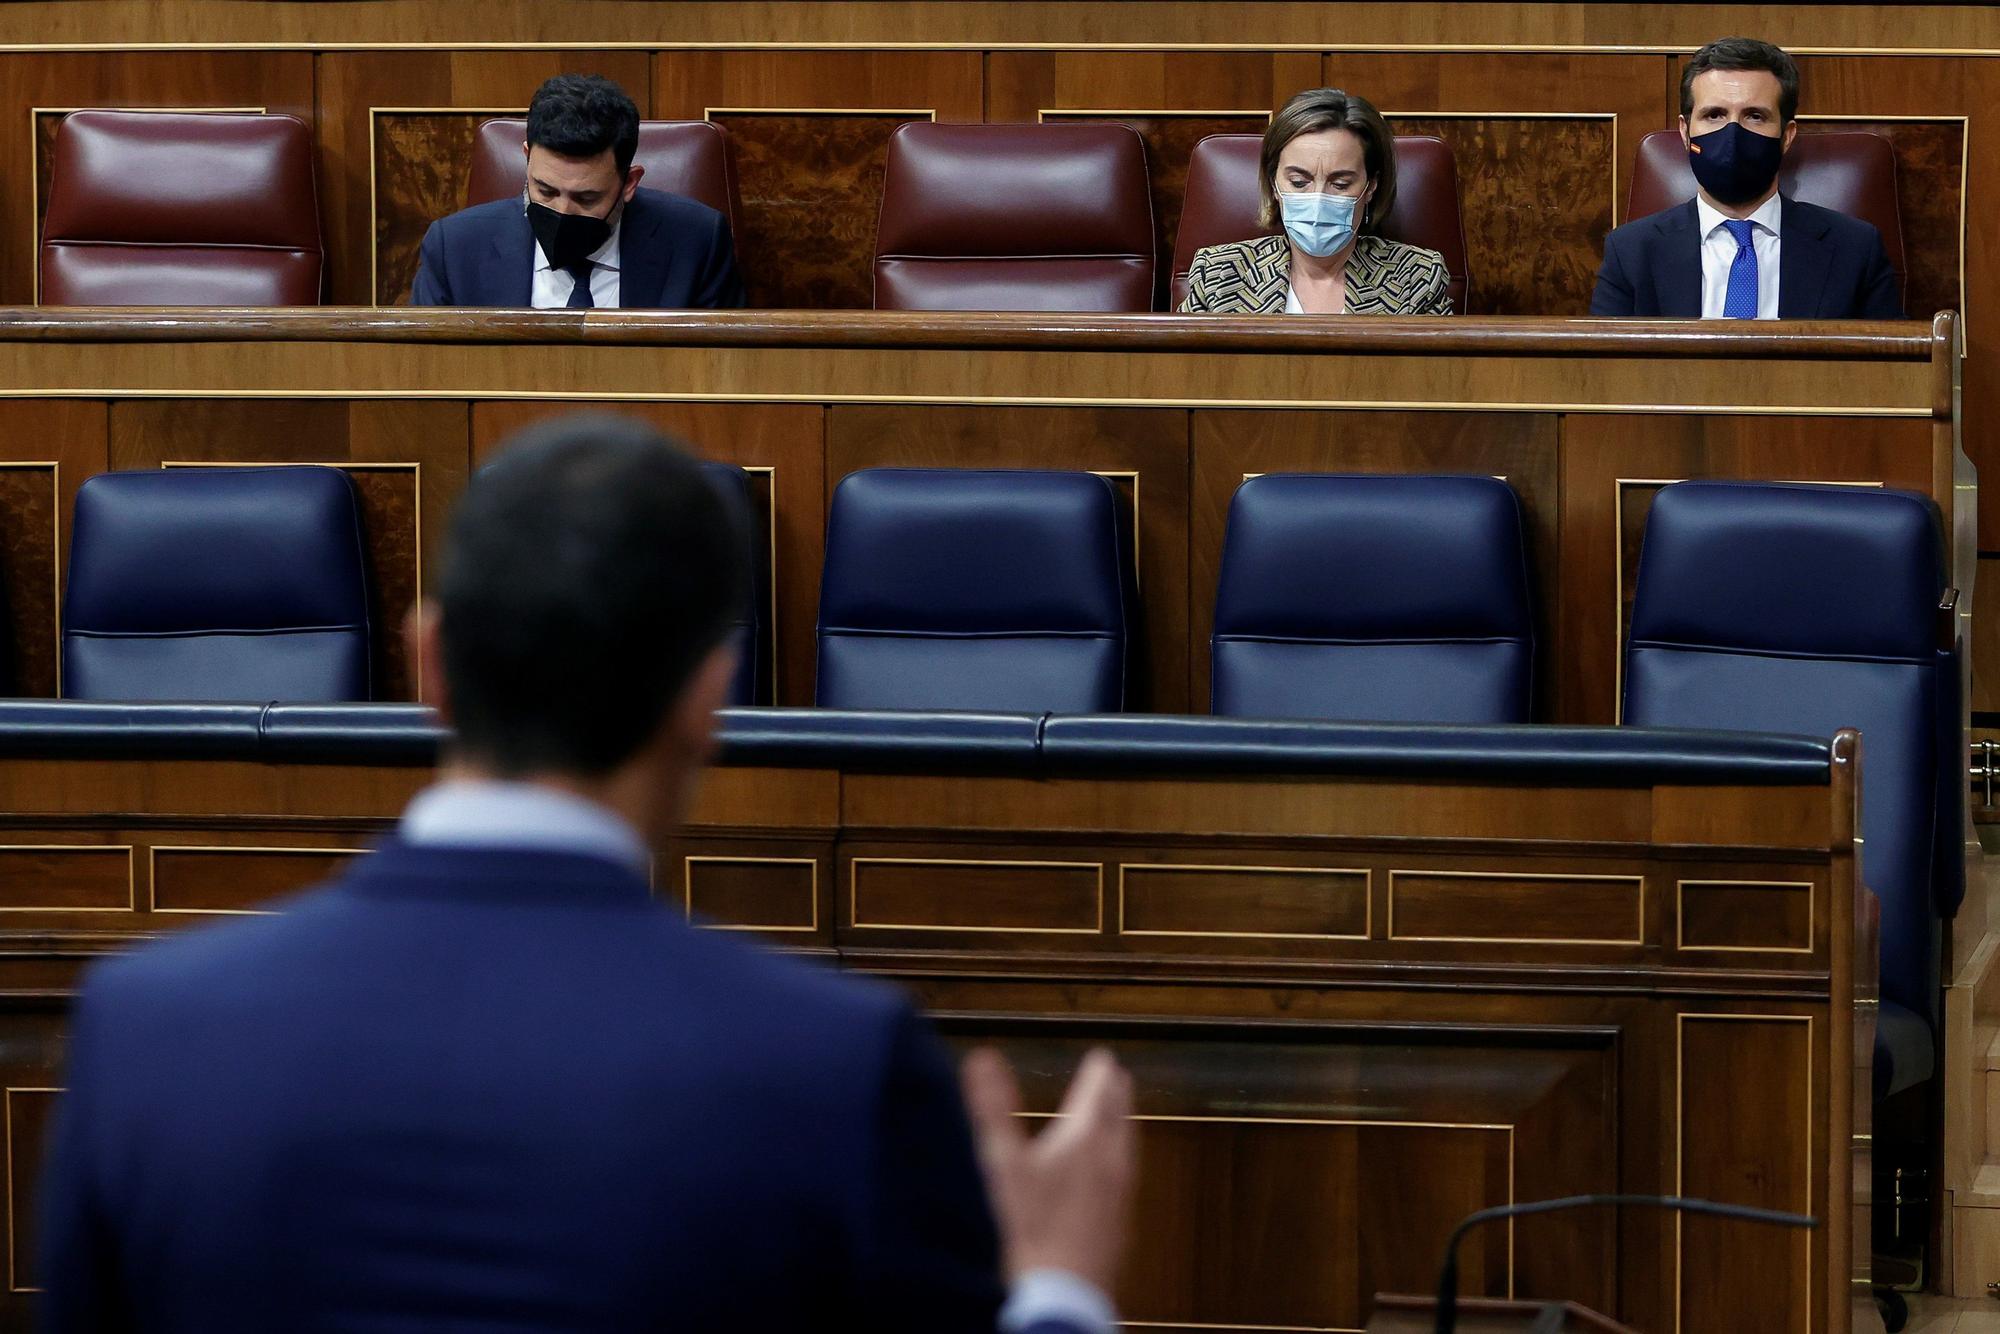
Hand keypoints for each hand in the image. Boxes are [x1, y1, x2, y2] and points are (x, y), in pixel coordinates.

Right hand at [960, 1046, 1135, 1296]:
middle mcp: (1110, 1164)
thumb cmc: (1028, 1227)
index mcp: (1085, 1140)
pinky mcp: (1118, 1224)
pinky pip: (1124, 1180)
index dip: (1100, 1072)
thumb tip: (983, 1059)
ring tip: (1116, 1120)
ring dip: (1120, 1127)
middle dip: (1116, 1095)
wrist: (1058, 1293)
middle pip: (1119, 1119)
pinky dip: (1117, 1162)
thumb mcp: (1000, 1161)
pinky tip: (1107, 1177)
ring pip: (1126, 1149)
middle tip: (1116, 1079)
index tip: (1103, 1057)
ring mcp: (1119, 1196)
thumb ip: (993, 1107)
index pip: (1098, 1094)